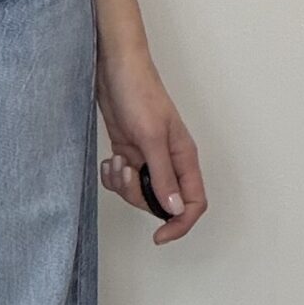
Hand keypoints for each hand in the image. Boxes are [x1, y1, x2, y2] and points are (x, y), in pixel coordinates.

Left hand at [95, 36, 207, 244]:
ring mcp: (147, 157)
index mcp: (183, 157)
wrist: (114, 68)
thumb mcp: (151, 136)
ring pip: (138, 191)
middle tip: (127, 174)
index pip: (194, 202)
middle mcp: (168, 160)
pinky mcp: (128, 151)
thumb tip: (174, 208)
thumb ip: (163, 174)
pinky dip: (112, 175)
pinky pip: (122, 178)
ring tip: (116, 161)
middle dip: (139, 197)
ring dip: (123, 184)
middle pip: (162, 201)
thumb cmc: (139, 93)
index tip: (160, 236)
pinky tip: (109, 158)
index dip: (180, 223)